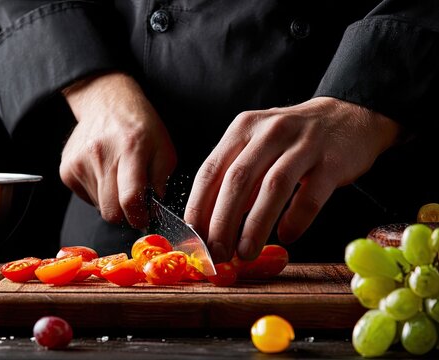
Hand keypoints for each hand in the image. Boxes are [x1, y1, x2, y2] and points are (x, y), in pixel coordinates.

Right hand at [60, 72, 176, 228]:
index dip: (139, 217)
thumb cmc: (139, 125)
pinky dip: (97, 193)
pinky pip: (85, 197)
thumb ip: (161, 180)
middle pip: (111, 211)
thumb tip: (152, 208)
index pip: (130, 198)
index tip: (144, 217)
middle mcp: (101, 156)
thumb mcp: (164, 148)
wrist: (106, 102)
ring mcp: (80, 163)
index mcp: (131, 149)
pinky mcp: (67, 169)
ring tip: (117, 178)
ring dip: (111, 201)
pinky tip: (104, 173)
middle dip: (125, 214)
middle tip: (132, 202)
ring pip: (98, 206)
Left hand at [184, 97, 400, 261]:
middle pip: (238, 180)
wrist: (348, 117)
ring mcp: (304, 145)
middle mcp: (270, 132)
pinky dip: (296, 219)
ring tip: (245, 253)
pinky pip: (311, 195)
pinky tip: (286, 237)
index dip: (198, 207)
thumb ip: (235, 179)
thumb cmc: (292, 140)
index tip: (194, 238)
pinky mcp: (333, 161)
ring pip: (273, 187)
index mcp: (243, 129)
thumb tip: (211, 225)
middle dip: (222, 222)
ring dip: (255, 225)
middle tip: (217, 253)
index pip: (211, 171)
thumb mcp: (257, 147)